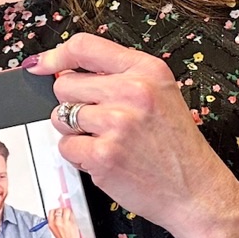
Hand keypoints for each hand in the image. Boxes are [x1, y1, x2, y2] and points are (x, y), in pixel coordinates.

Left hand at [30, 36, 238, 237]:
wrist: (196, 191)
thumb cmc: (175, 146)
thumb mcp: (159, 93)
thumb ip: (116, 76)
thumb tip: (59, 68)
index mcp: (147, 70)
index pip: (84, 46)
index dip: (56, 56)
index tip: (42, 65)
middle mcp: (132, 91)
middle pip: (64, 85)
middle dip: (74, 104)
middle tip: (104, 122)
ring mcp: (116, 123)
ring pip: (59, 117)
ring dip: (76, 132)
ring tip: (109, 141)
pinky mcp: (102, 154)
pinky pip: (65, 146)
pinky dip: (79, 156)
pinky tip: (107, 159)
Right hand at [46, 202, 79, 237]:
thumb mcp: (54, 230)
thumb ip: (55, 221)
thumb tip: (59, 213)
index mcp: (51, 224)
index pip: (52, 211)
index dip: (56, 210)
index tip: (59, 211)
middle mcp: (56, 222)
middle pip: (58, 209)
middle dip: (62, 210)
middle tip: (65, 213)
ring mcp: (64, 221)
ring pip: (66, 210)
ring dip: (68, 211)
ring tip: (69, 216)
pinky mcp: (71, 222)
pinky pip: (72, 214)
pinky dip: (73, 215)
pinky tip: (72, 219)